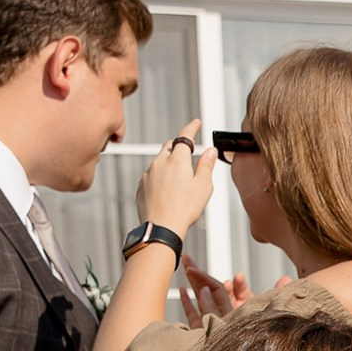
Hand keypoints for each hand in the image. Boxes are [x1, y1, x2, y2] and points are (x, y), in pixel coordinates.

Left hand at [136, 118, 216, 235]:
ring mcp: (148, 174)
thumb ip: (207, 165)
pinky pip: (150, 175)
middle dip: (179, 146)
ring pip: (159, 161)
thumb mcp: (203, 186)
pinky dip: (159, 176)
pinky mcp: (141, 186)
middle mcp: (160, 163)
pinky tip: (167, 190)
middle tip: (189, 152)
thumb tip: (210, 151)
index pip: (184, 136)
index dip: (191, 127)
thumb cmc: (184, 209)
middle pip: (169, 146)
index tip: (196, 123)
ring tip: (178, 179)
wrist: (161, 227)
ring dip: (168, 163)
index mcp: (177, 160)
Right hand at [177, 255, 248, 325]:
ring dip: (194, 283)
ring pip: (202, 299)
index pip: (216, 288)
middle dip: (199, 273)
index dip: (203, 277)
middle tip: (187, 259)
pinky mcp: (200, 331)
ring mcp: (210, 322)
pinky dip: (187, 302)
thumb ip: (212, 308)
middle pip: (210, 289)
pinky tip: (183, 291)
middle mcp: (221, 315)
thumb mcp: (222, 327)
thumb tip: (205, 290)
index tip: (191, 269)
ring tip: (185, 269)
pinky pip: (194, 313)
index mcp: (230, 313)